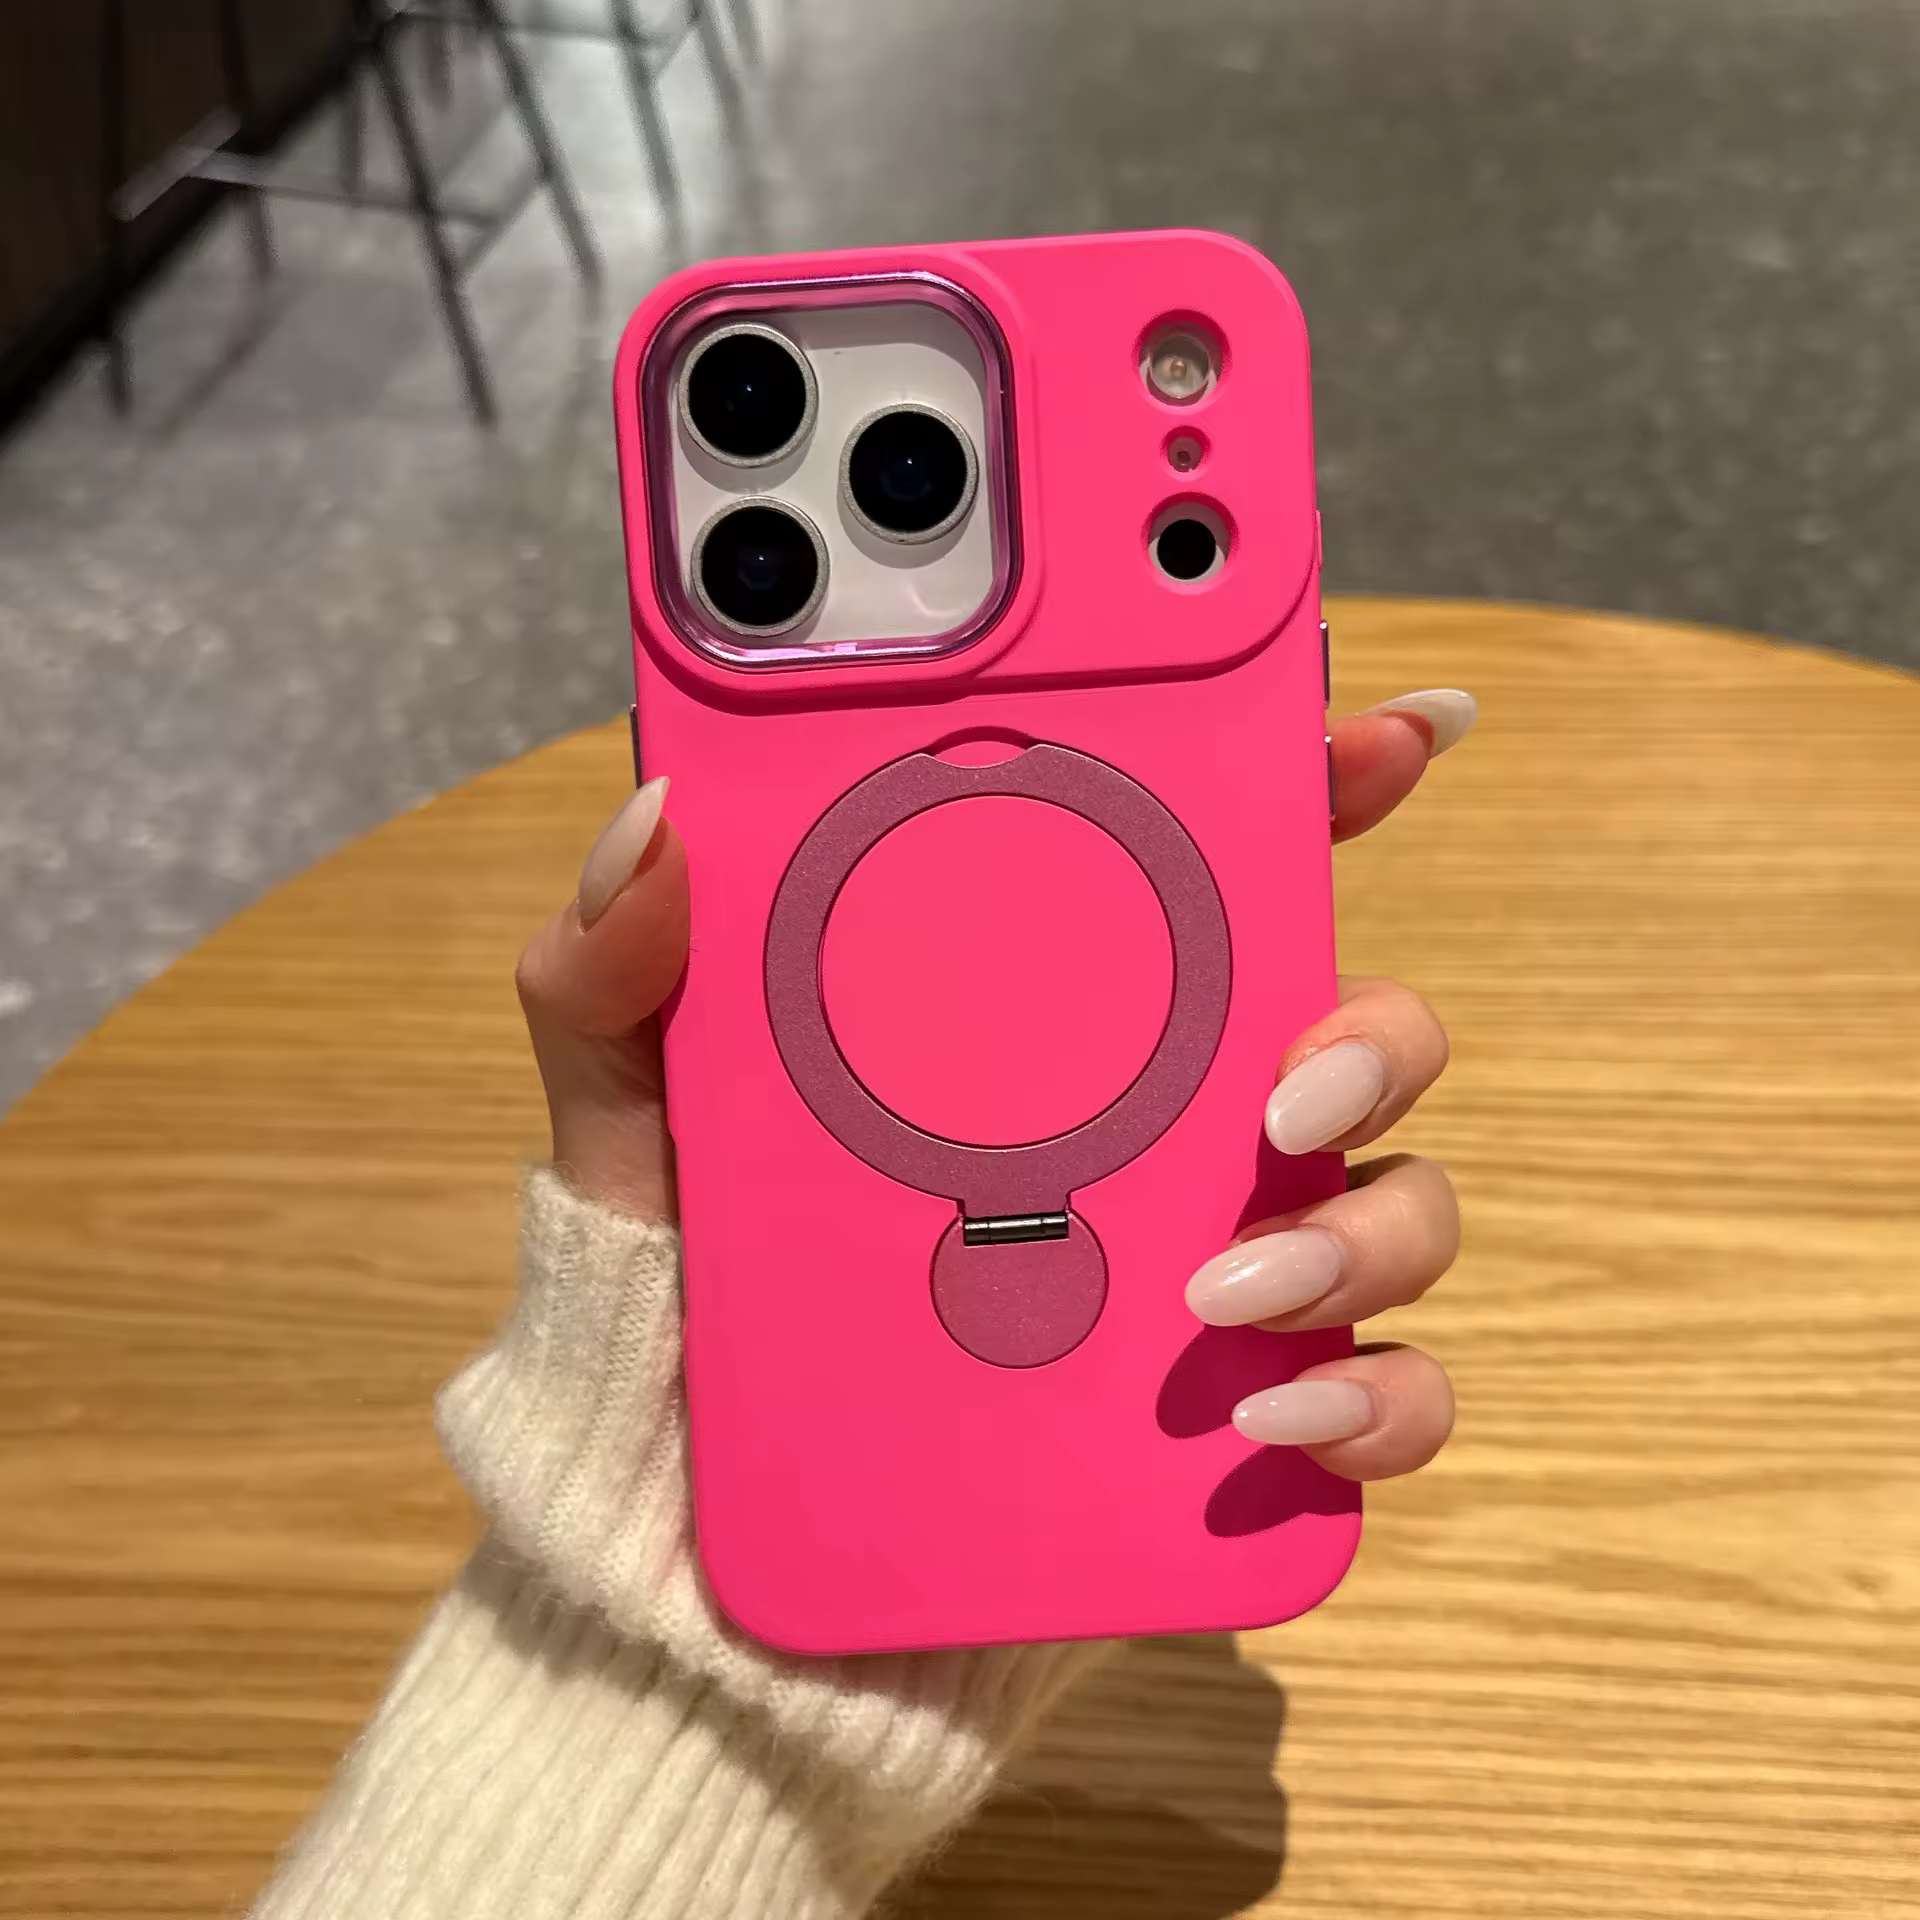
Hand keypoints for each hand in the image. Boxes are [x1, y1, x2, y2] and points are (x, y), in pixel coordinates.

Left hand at [515, 687, 1475, 1483]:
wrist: (694, 1554)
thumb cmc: (686, 1306)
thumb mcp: (633, 1124)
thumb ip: (617, 974)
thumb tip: (658, 813)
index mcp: (1050, 1023)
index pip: (1209, 878)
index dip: (1313, 790)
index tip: (1391, 735)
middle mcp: (1163, 1131)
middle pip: (1353, 1032)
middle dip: (1372, 1037)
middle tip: (1285, 1094)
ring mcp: (1214, 1275)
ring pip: (1397, 1211)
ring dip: (1358, 1238)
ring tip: (1219, 1293)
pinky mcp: (1233, 1423)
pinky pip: (1385, 1401)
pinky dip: (1371, 1403)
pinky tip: (1269, 1419)